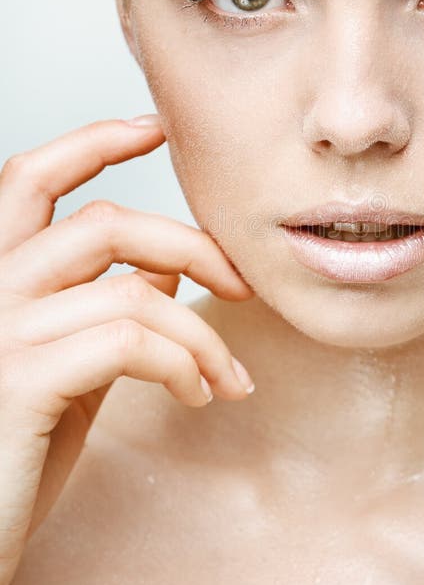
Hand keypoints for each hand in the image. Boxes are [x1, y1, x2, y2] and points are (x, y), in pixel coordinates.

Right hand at [0, 115, 254, 584]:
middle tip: (240, 284)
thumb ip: (105, 312)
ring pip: (131, 289)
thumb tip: (163, 271)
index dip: (92, 141)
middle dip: (190, 245)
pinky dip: (183, 363)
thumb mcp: (68, 368)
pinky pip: (129, 341)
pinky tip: (196, 396)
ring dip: (202, 332)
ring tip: (228, 377)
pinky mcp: (18, 380)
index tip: (154, 128)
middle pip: (104, 224)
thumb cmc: (14, 456)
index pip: (31, 180)